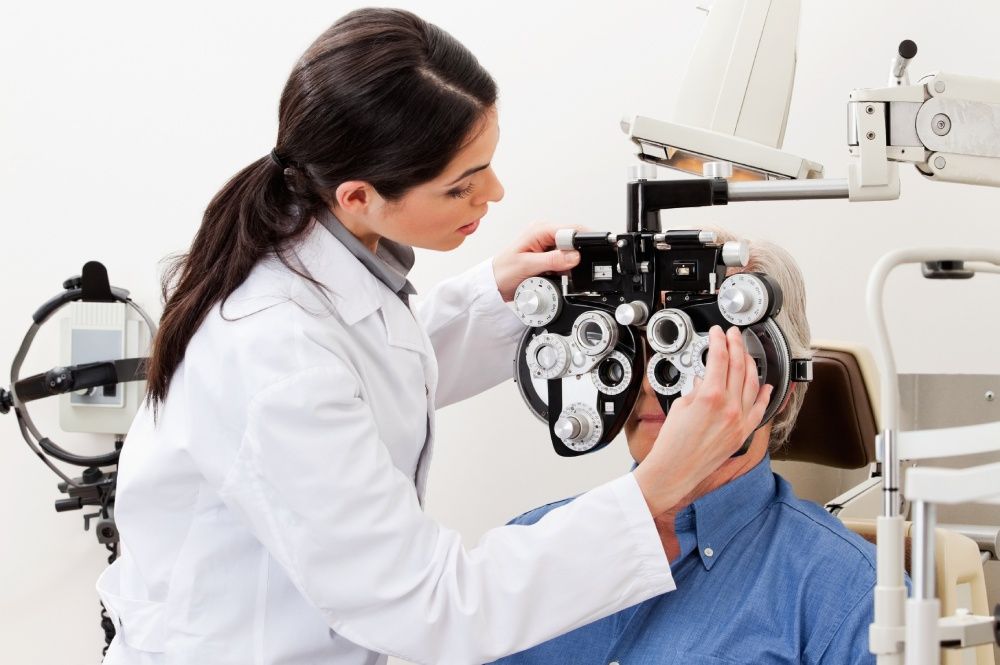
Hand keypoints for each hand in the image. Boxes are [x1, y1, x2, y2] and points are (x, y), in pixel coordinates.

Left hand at [492, 222, 582, 300]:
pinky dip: (564, 269)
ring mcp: (547, 244)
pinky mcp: (548, 255)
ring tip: (554, 273)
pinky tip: (553, 275)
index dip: (579, 244)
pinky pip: (565, 260)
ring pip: (571, 252)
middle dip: (575, 256)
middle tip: (562, 270)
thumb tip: (574, 255)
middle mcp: (545, 233)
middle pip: (574, 241)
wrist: (495, 284)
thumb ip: (552, 260)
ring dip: (569, 265)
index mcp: (540, 229)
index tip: (577, 260)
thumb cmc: (503, 272)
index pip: (571, 230)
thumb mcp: (527, 265)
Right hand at [633, 325, 771, 515]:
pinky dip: (765, 395)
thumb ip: (697, 389)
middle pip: (739, 366)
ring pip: (753, 383)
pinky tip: (766, 385)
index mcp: (711, 396)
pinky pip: (760, 409)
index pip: (719, 358)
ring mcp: (739, 420)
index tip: (718, 333)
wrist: (675, 470)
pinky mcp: (743, 433)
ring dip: (750, 364)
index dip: (719, 340)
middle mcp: (730, 407)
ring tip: (746, 354)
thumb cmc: (672, 443)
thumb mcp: (681, 406)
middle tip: (734, 335)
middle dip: (737, 345)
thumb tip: (705, 381)